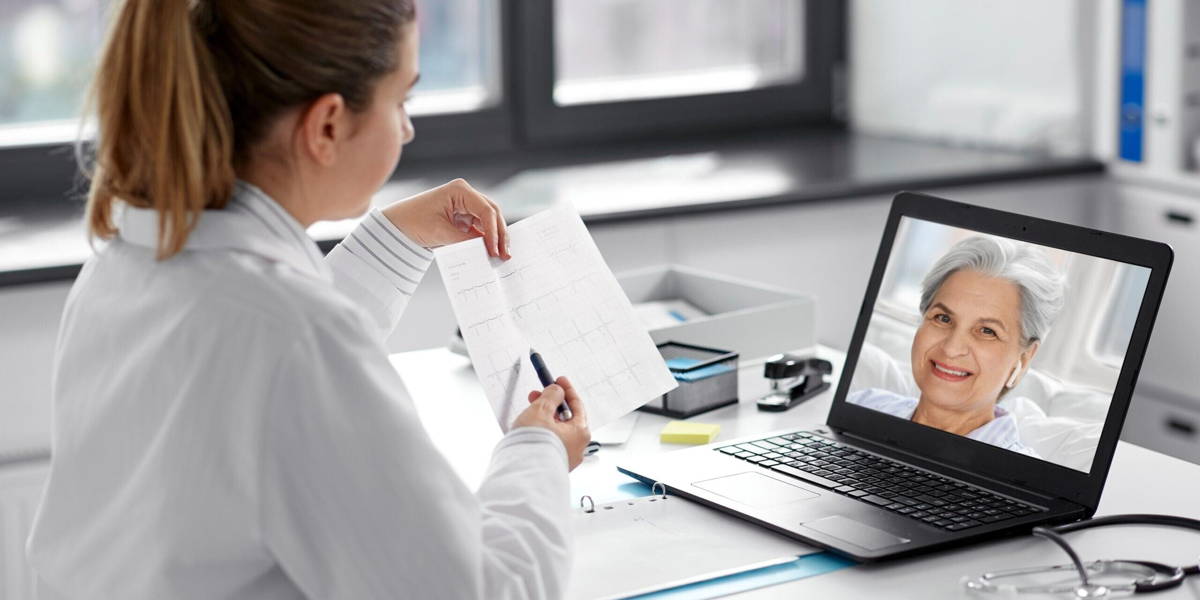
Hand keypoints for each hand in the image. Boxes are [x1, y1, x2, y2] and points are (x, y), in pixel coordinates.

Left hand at [381, 178, 509, 257]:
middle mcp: (466, 195)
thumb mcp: (440, 232)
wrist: (395, 225)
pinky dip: (486, 240)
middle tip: (505, 254)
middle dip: (500, 234)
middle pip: (492, 214)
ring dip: (496, 237)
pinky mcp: (463, 217)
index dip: (494, 231)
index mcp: (460, 190)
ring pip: (490, 221)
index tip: (495, 250)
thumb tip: (487, 250)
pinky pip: (480, 228)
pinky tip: (491, 252)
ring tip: (501, 256)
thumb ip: (466, 240)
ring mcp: (466, 206)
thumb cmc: (412, 221)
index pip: (486, 210)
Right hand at [512, 376, 590, 470]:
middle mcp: (577, 447)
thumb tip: (557, 391)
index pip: (576, 405)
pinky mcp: (553, 466)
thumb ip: (550, 396)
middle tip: (538, 395)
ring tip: (529, 412)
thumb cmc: (534, 444)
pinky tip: (530, 429)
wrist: (522, 474)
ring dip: (545, 418)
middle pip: (566, 419)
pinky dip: (542, 433)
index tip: (559, 380)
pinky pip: (550, 444)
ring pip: (557, 432)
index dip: (566, 390)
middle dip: (551, 404)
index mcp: (580, 432)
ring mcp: (565, 458)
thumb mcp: (541, 410)